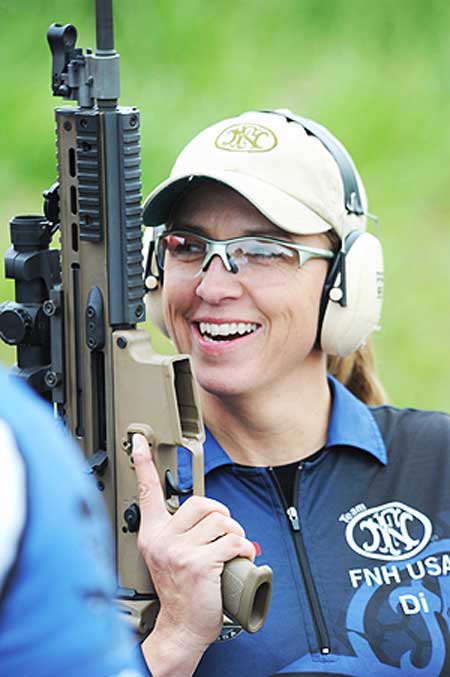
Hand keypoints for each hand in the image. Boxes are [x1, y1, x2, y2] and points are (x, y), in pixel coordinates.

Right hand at [132, 434, 254, 671]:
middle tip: (224, 533)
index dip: (143, 462)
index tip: (139, 440)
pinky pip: (233, 540)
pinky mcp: (199, 563)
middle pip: (201, 503)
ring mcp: (178, 551)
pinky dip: (244, 548)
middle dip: (222, 515)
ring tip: (230, 549)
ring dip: (235, 533)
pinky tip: (239, 558)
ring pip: (221, 521)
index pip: (146, 492)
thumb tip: (206, 513)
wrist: (183, 627)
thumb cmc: (182, 591)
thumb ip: (178, 531)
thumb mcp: (169, 556)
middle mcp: (161, 539)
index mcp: (152, 534)